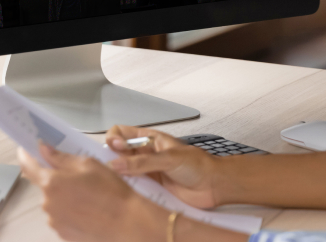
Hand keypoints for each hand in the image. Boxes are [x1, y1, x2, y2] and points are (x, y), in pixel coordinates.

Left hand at [18, 143, 163, 241]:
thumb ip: (61, 157)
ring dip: (64, 195)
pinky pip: (62, 216)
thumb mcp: (88, 164)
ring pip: (54, 201)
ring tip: (89, 195)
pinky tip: (89, 209)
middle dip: (56, 178)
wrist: (127, 223)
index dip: (25, 155)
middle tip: (78, 176)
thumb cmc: (111, 192)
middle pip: (44, 184)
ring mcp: (55, 221)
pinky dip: (71, 210)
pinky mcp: (63, 233)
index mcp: (51, 183)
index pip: (28, 165)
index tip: (26, 149)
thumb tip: (44, 149)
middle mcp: (48, 203)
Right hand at [106, 125, 230, 208]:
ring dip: (119, 176)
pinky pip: (133, 188)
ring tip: (120, 181)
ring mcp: (147, 171)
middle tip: (112, 168)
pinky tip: (129, 192)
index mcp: (148, 139)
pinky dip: (128, 190)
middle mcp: (145, 154)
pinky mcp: (151, 188)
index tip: (114, 149)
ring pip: (124, 172)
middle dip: (111, 159)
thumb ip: (142, 161)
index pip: (121, 133)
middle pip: (118, 154)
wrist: (214, 185)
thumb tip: (115, 164)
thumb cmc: (198, 164)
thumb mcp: (168, 158)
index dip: (113, 139)